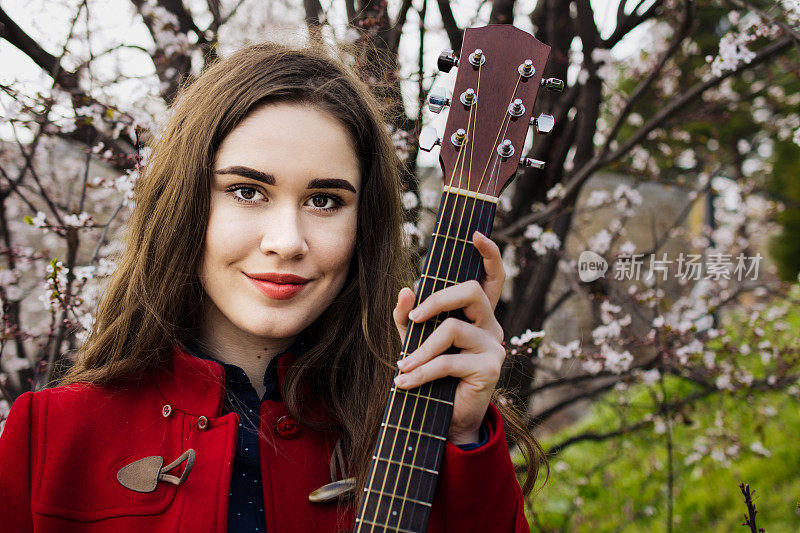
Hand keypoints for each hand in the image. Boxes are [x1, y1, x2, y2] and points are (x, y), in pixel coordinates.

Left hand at [392, 231, 505, 444]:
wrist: (445, 420)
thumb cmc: (432, 374)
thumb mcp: (414, 341)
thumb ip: (408, 316)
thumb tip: (406, 290)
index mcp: (478, 313)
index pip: (492, 276)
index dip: (489, 254)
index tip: (475, 234)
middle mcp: (492, 324)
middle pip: (471, 292)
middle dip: (437, 300)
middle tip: (412, 320)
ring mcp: (494, 345)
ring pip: (453, 329)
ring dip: (421, 349)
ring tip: (403, 366)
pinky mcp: (489, 368)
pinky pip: (448, 360)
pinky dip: (421, 371)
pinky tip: (405, 383)